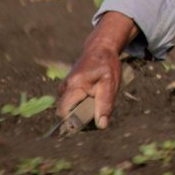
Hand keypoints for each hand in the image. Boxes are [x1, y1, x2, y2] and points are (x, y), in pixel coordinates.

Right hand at [59, 11, 136, 129]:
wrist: (100, 48)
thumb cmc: (106, 65)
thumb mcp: (110, 84)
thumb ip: (105, 105)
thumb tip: (101, 126)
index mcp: (73, 86)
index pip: (64, 112)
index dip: (75, 122)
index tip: (90, 124)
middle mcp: (64, 88)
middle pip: (67, 113)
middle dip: (82, 118)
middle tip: (99, 113)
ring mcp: (64, 88)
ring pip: (70, 109)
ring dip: (84, 112)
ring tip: (98, 102)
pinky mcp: (67, 89)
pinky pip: (72, 104)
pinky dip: (83, 106)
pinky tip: (94, 99)